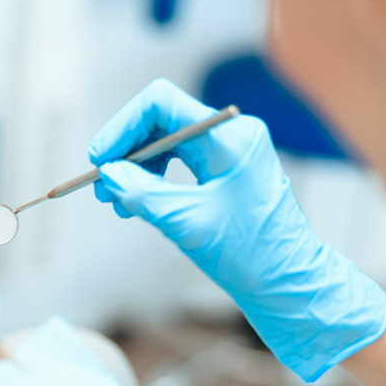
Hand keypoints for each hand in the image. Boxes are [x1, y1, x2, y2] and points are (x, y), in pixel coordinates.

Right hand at [89, 78, 385, 380]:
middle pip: (158, 120)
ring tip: (115, 200)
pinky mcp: (222, 167)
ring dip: (133, 167)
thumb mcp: (185, 222)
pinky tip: (135, 202)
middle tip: (101, 185)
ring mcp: (227, 149)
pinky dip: (150, 178)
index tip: (99, 159)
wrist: (285, 281)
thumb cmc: (248, 255)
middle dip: (124, 151)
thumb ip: (141, 193)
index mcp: (228, 139)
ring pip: (163, 140)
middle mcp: (230, 134)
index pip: (160, 103)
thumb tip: (107, 174)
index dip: (121, 127)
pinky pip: (175, 159)